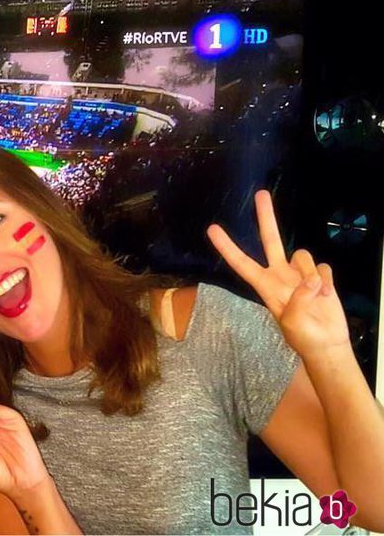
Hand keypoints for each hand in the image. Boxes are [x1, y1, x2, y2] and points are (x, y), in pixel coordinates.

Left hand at [207, 190, 349, 356]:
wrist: (327, 344)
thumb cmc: (303, 337)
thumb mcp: (292, 323)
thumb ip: (298, 300)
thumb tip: (310, 281)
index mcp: (265, 286)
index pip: (241, 262)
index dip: (227, 246)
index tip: (212, 229)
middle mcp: (280, 274)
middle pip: (271, 240)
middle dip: (266, 217)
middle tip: (261, 194)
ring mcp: (300, 274)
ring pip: (304, 256)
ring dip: (311, 275)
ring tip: (315, 297)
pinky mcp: (319, 275)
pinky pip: (323, 269)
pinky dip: (327, 282)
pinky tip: (325, 296)